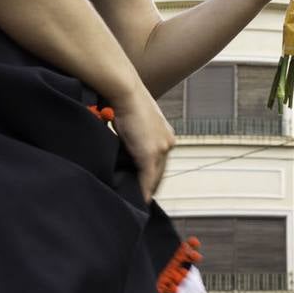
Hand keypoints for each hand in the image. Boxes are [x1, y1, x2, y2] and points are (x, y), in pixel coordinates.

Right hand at [111, 85, 175, 202]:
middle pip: (160, 172)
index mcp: (165, 135)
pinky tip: (141, 200)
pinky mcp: (150, 153)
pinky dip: (144, 190)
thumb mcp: (133, 122)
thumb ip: (134, 138)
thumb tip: (125, 150)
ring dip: (147, 190)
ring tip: (138, 201)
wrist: (125, 92)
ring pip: (155, 177)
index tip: (146, 186)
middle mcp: (168, 142)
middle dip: (151, 186)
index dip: (153, 176)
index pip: (161, 162)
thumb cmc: (125, 101)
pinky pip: (148, 178)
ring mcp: (161, 148)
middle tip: (141, 198)